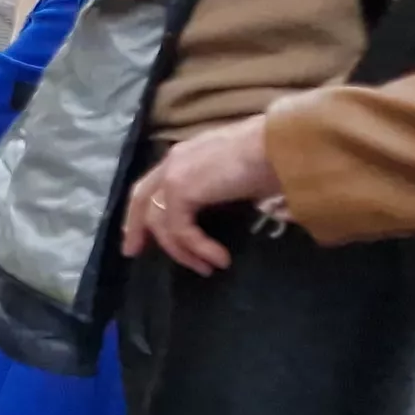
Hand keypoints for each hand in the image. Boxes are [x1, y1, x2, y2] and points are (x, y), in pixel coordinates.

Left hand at [120, 118, 284, 272]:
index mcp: (186, 156)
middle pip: (142, 200)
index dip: (142, 208)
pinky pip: (180, 229)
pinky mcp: (180, 189)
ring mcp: (174, 174)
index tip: (139, 231)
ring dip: (182, 251)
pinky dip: (198, 248)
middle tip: (134, 253)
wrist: (280, 145)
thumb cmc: (274, 159)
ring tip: (206, 269)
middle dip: (135, 228)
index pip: (153, 184)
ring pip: (161, 222)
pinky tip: (219, 260)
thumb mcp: (240, 180)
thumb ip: (221, 194)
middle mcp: (174, 161)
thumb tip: (226, 215)